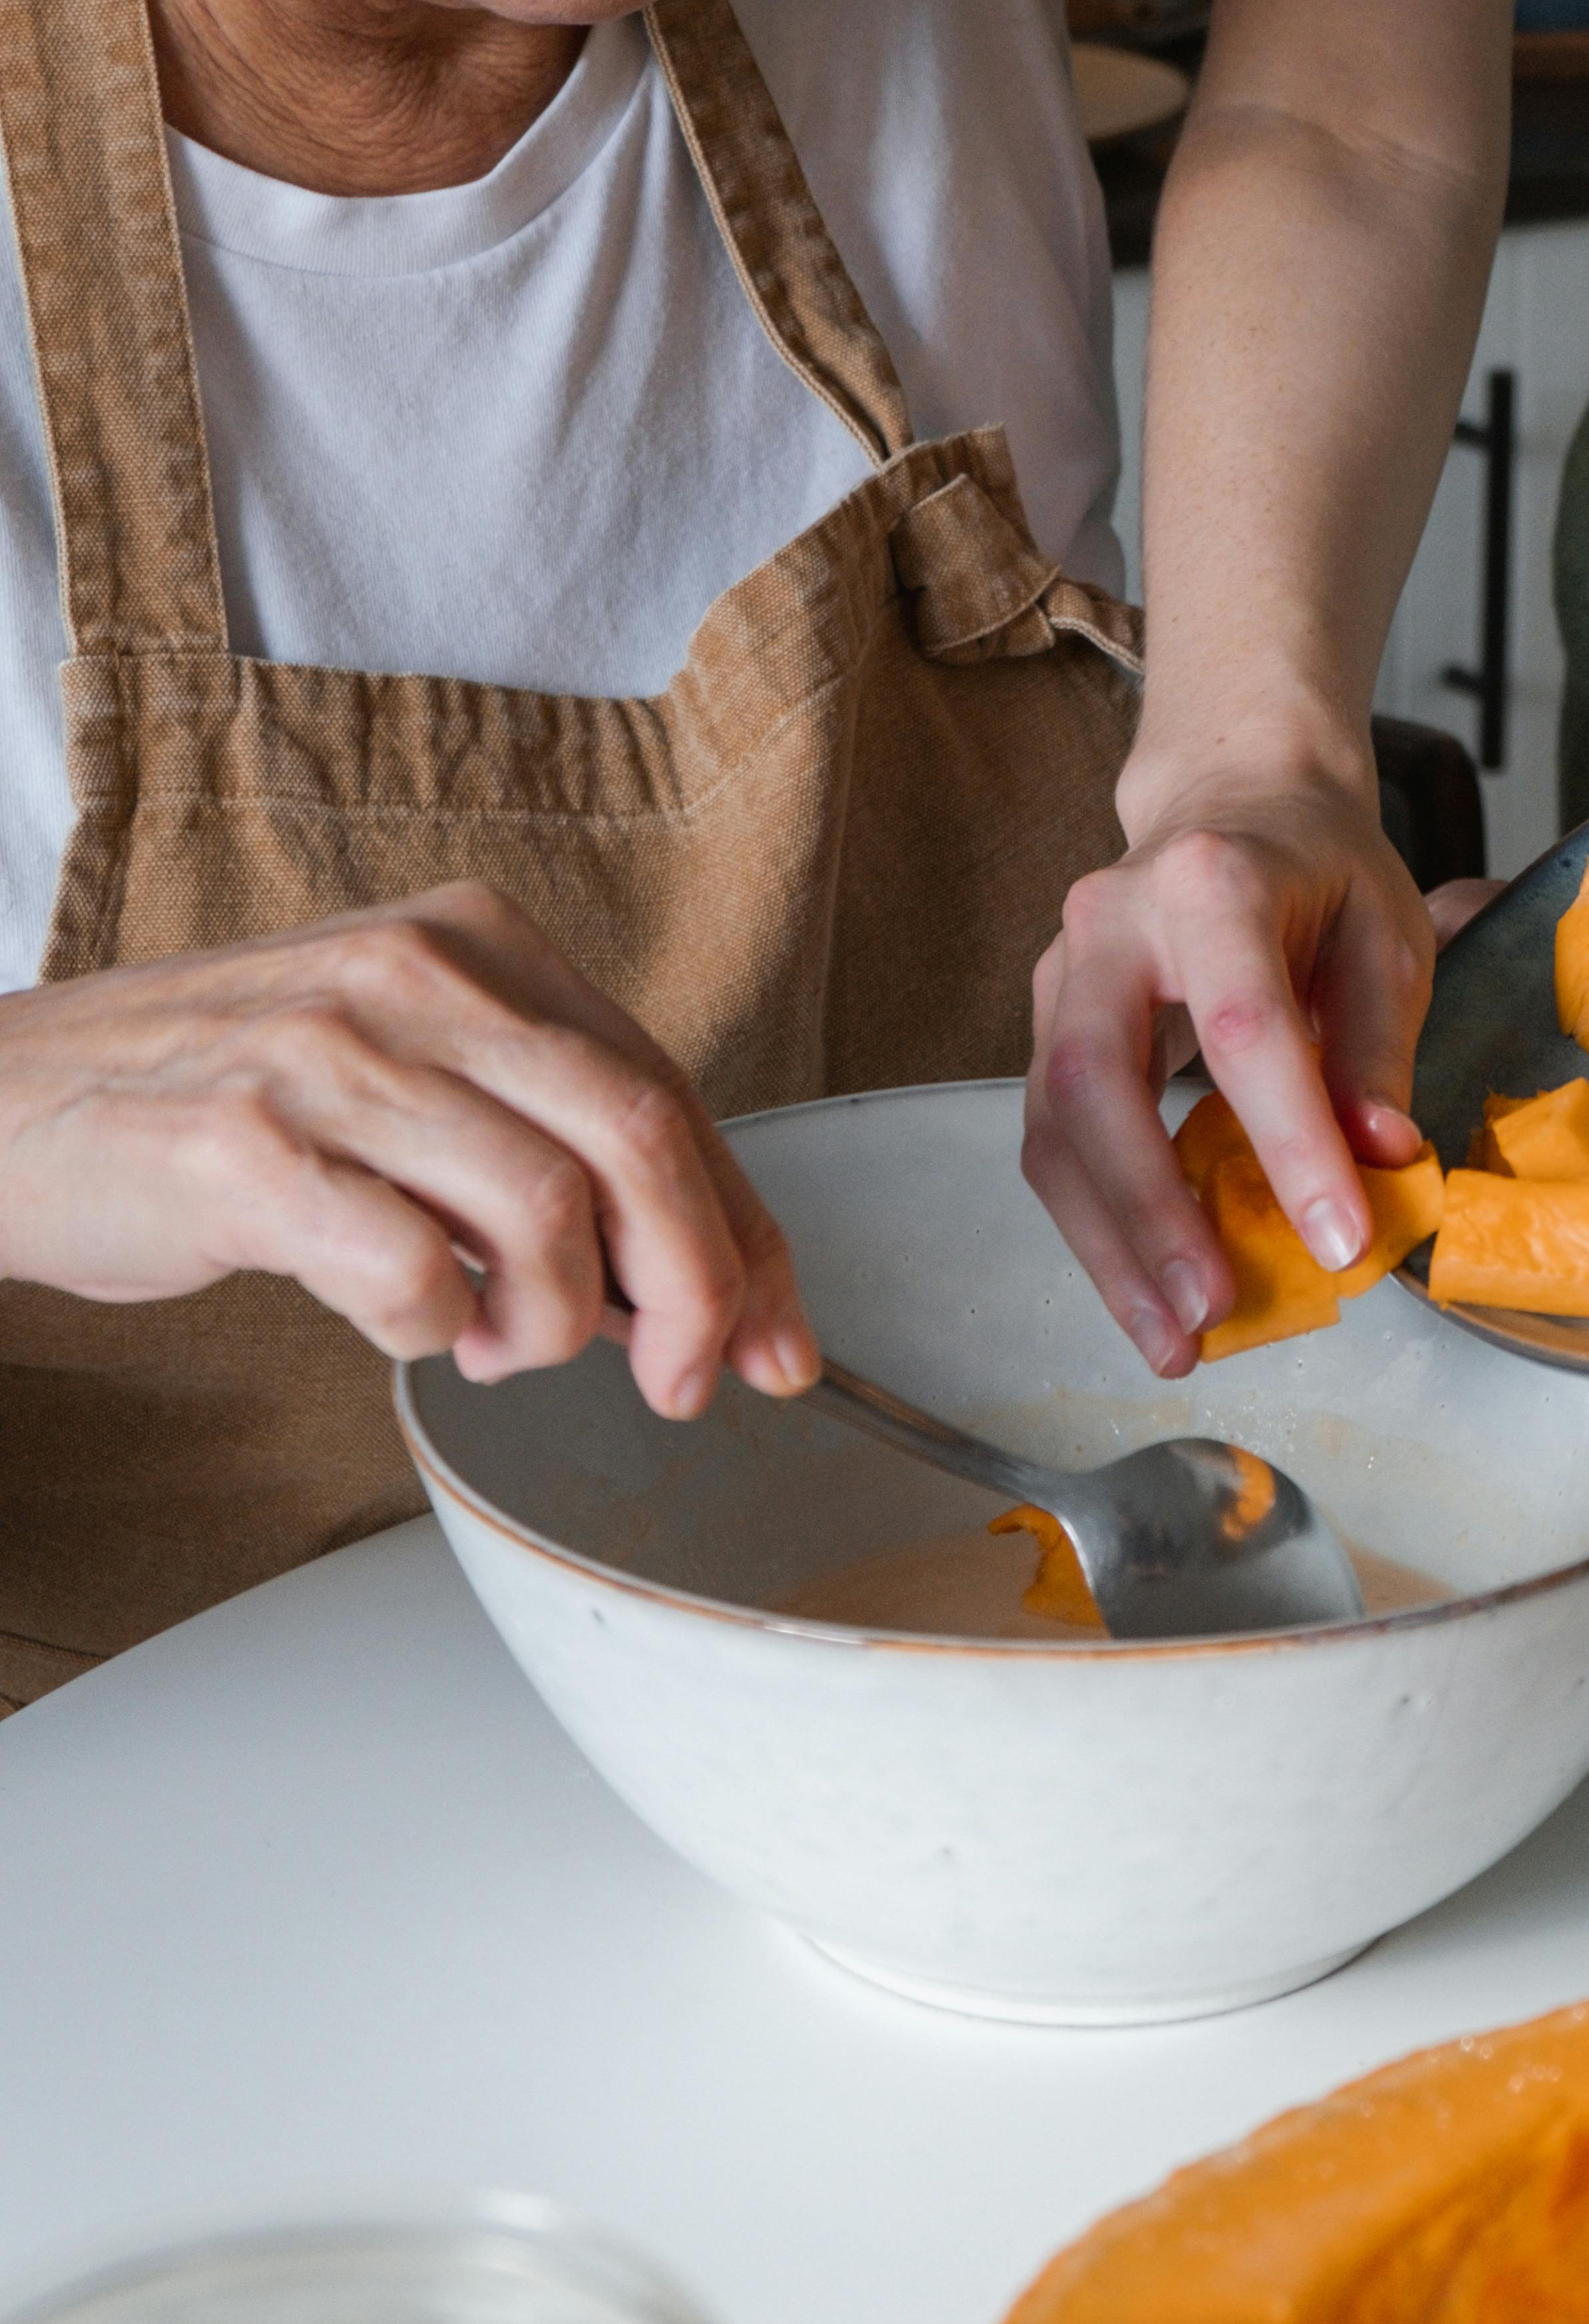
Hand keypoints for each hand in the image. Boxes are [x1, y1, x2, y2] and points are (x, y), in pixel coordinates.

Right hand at [0, 883, 815, 1416]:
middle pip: (638, 1140)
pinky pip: (412, 1271)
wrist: (11, 1105)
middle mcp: (413, 975)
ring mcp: (329, 1055)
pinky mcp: (248, 1151)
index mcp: (475, 943)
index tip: (778, 1337)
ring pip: (546, 1213)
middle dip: (697, 1289)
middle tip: (682, 1380)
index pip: (666, 1091)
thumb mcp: (407, 1074)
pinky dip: (433, 1328)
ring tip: (498, 1342)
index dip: (743, 1232)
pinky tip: (403, 1320)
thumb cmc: (227, 1101)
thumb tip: (705, 1282)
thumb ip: (545, 1143)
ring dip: (552, 1322)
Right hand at [1024, 771, 1467, 1374]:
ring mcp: (1062, 972)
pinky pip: (1055, 1138)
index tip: (1340, 1240)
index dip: (1290, 1143)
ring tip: (1175, 1339)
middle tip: (1210, 1314)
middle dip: (1150, 1212)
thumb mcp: (1386, 933)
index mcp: (1213, 884)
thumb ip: (1378, 1046)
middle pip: (1097, 1079)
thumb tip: (1381, 1158)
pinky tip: (1148, 1290)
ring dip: (1108, 1244)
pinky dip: (1098, 1225)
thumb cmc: (1319, 868)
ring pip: (1054, 1124)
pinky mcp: (1047, 1023)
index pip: (1244, 1028)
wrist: (1233, 797)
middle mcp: (1112, 922)